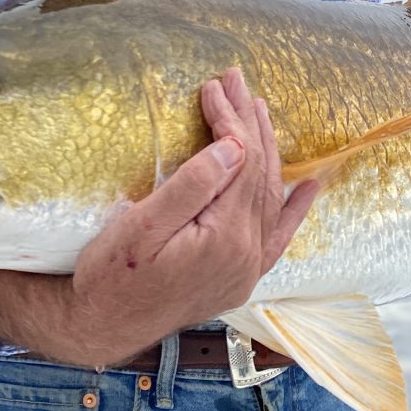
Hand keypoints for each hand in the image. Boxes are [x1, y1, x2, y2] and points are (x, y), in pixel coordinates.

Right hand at [0, 67, 316, 366]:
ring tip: (259, 111)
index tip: (212, 86)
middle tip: (236, 81)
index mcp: (225, 237)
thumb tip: (235, 147)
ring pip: (269, 196)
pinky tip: (308, 187)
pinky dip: (294, 210)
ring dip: (267, 151)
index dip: (230, 119)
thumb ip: (192, 186)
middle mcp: (247, 254)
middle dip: (250, 123)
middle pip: (259, 173)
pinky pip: (279, 238)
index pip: (242, 161)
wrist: (102, 329)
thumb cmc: (111, 275)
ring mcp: (248, 268)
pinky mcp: (241, 278)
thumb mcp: (141, 227)